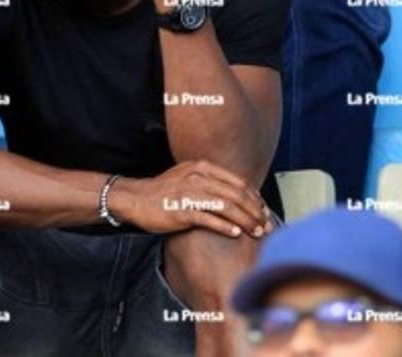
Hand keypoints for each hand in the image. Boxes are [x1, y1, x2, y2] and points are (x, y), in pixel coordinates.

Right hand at [109, 160, 274, 238]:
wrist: (135, 199)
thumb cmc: (163, 192)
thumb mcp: (188, 177)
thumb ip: (211, 181)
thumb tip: (236, 195)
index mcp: (202, 167)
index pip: (238, 182)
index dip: (255, 198)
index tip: (264, 211)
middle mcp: (198, 177)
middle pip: (237, 195)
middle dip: (255, 211)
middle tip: (266, 225)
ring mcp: (189, 193)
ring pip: (227, 207)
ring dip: (245, 221)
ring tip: (256, 231)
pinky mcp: (181, 210)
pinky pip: (209, 219)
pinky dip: (225, 226)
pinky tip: (235, 234)